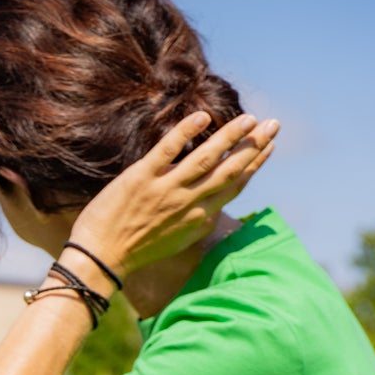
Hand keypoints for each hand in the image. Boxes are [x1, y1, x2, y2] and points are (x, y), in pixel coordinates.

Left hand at [68, 111, 279, 275]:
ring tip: (248, 119)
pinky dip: (185, 133)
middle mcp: (189, 205)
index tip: (269, 146)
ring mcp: (167, 190)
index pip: (235, 187)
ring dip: (230, 137)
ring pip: (206, 159)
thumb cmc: (136, 248)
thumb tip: (212, 204)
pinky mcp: (142, 178)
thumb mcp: (175, 238)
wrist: (101, 258)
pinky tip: (202, 116)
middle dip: (254, 147)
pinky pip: (168, 150)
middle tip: (273, 124)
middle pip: (229, 171)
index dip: (254, 165)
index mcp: (200, 219)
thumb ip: (195, 218)